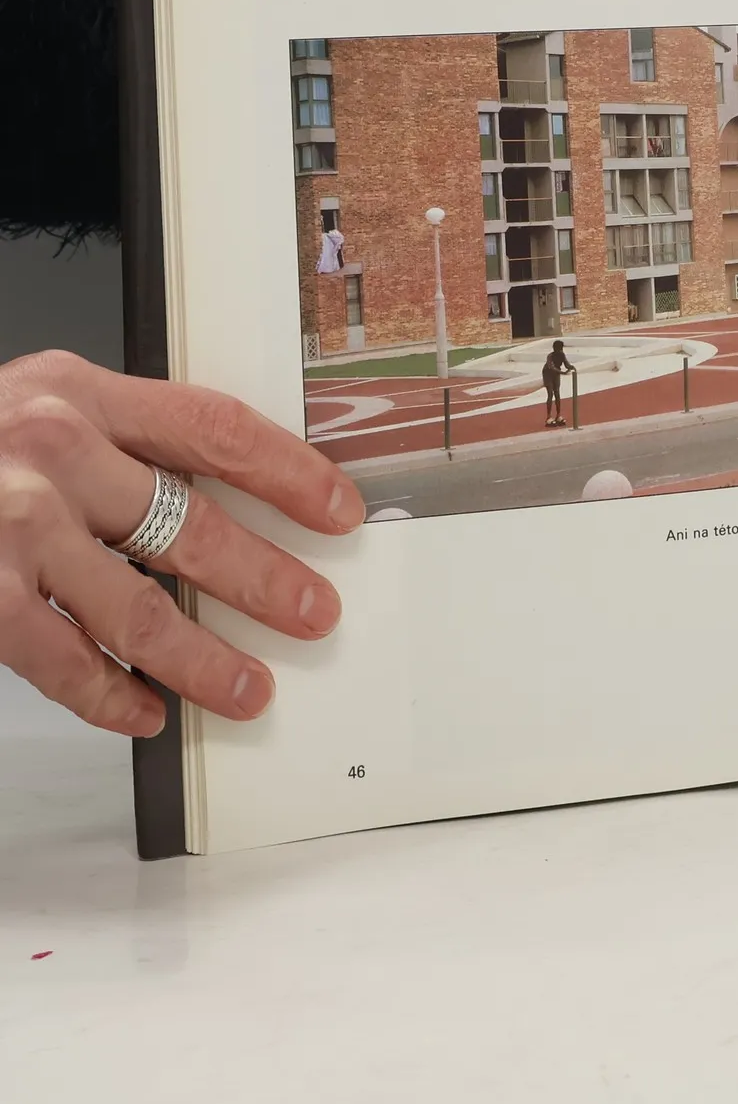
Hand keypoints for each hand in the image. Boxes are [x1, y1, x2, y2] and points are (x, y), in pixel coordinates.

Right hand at [0, 350, 363, 736]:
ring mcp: (12, 526)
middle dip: (266, 578)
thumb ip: (118, 438)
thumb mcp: (37, 405)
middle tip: (315, 611)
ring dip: (202, 657)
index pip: (216, 429)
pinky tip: (144, 712)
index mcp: (81, 392)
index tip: (338, 510)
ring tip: (249, 686)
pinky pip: (62, 657)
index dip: (289, 472)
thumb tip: (222, 494)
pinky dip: (109, 694)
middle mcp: (52, 451)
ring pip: (137, 606)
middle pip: (192, 523)